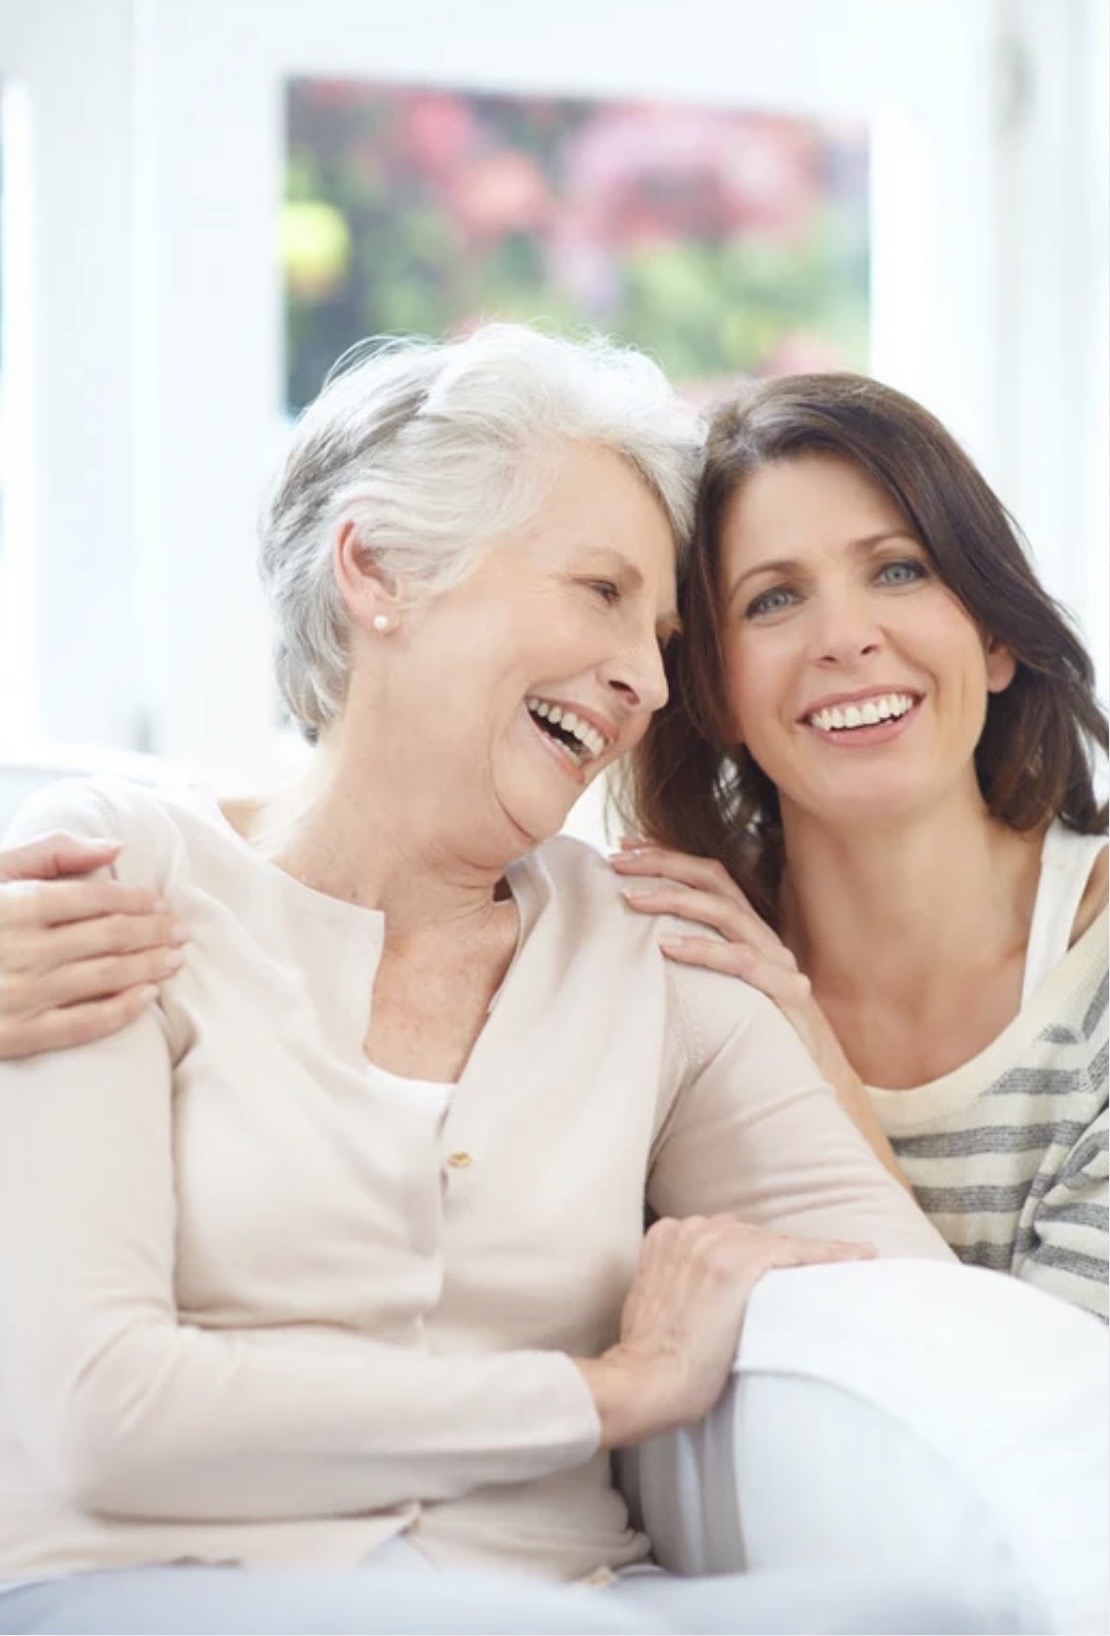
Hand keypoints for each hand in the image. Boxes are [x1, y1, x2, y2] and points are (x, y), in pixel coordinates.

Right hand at [0, 833, 185, 1058]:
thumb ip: (49, 854)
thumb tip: (114, 847)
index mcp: (15, 904)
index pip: (95, 899)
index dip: (136, 901)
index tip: (160, 903)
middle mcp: (22, 948)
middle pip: (109, 937)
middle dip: (152, 933)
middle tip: (181, 931)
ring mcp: (20, 994)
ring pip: (105, 978)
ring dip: (148, 966)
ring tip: (175, 958)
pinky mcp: (16, 1036)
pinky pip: (84, 1025)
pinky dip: (122, 1010)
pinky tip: (147, 997)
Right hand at [575, 1215, 873, 1447]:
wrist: (644, 1381)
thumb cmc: (652, 1358)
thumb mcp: (657, 1300)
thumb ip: (681, 1278)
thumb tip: (713, 1293)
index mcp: (668, 1235)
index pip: (728, 1234)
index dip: (762, 1249)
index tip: (790, 1259)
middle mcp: (691, 1230)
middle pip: (755, 1234)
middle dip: (788, 1253)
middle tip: (829, 1266)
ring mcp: (713, 1243)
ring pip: (780, 1241)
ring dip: (815, 1255)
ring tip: (854, 1260)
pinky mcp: (737, 1264)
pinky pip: (797, 1252)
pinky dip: (831, 1256)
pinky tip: (859, 1258)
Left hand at [611, 839, 909, 1186]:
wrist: (809, 1083)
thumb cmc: (753, 1034)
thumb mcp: (718, 987)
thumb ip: (691, 958)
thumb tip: (634, 940)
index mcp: (747, 929)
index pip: (708, 874)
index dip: (668, 855)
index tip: (623, 846)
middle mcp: (764, 936)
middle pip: (714, 881)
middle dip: (663, 864)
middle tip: (616, 863)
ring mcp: (778, 963)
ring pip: (726, 913)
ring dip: (674, 900)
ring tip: (631, 899)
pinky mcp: (786, 995)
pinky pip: (743, 963)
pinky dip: (704, 950)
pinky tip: (667, 947)